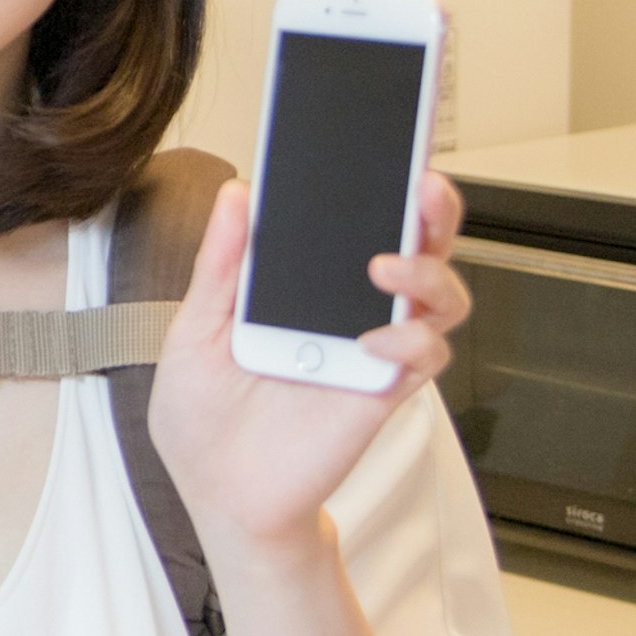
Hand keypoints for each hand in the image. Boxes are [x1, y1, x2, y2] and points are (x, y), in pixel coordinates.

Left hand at [145, 171, 471, 581]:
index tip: (382, 141)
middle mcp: (350, 309)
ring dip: (428, 269)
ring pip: (440, 294)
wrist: (215, 494)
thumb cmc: (204, 417)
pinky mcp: (383, 391)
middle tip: (421, 183)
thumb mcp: (194, 329)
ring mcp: (371, 348)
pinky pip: (426, 355)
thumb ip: (223, 265)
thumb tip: (240, 193)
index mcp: (305, 284)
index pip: (353, 220)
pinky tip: (375, 340)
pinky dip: (412, 339)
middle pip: (415, 244)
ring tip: (386, 264)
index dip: (377, 181)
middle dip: (431, 206)